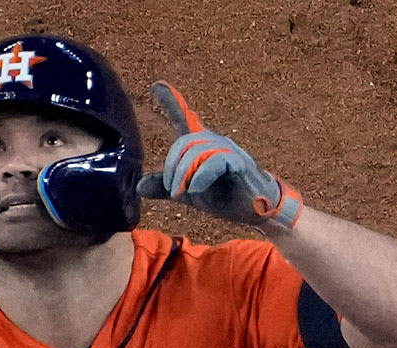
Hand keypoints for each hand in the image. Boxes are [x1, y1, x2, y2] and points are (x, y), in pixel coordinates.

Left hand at [133, 82, 301, 228]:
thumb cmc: (226, 197)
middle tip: (171, 189)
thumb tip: (139, 187)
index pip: (184, 119)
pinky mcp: (240, 163)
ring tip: (180, 192)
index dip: (171, 101)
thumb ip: (165, 188)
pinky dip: (201, 176)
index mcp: (202, 146)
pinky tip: (194, 189)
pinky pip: (215, 161)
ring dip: (184, 173)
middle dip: (172, 165)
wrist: (257, 212)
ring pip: (197, 151)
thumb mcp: (189, 193)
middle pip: (185, 141)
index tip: (157, 86)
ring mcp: (229, 150)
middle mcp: (215, 142)